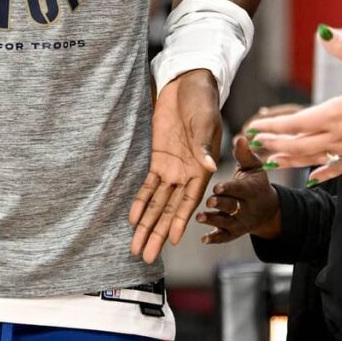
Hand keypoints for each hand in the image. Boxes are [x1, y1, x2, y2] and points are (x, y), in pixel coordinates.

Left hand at [130, 69, 220, 262]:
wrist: (187, 84)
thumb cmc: (202, 102)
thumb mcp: (204, 122)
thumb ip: (204, 146)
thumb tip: (210, 167)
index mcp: (202, 169)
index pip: (188, 201)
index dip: (179, 221)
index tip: (172, 241)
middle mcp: (186, 174)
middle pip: (169, 209)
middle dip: (157, 233)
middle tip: (146, 256)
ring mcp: (171, 168)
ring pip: (157, 203)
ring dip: (146, 224)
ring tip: (136, 246)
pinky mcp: (157, 158)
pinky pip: (147, 185)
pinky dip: (140, 201)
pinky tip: (132, 218)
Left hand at [197, 133, 280, 243]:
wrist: (268, 209)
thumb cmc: (255, 182)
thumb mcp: (253, 167)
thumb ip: (244, 154)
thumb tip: (240, 137)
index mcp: (252, 190)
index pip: (240, 188)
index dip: (230, 188)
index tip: (218, 187)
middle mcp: (248, 208)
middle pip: (234, 206)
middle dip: (222, 205)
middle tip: (209, 202)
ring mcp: (241, 222)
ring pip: (227, 223)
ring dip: (214, 221)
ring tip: (200, 218)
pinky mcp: (235, 232)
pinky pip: (226, 237)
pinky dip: (216, 238)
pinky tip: (204, 239)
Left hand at [247, 28, 341, 182]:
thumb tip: (322, 31)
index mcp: (336, 114)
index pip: (295, 123)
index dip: (272, 128)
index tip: (252, 129)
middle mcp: (339, 136)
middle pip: (298, 145)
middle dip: (274, 146)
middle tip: (253, 145)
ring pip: (314, 160)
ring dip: (290, 160)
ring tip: (271, 162)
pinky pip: (338, 170)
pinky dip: (322, 173)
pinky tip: (312, 178)